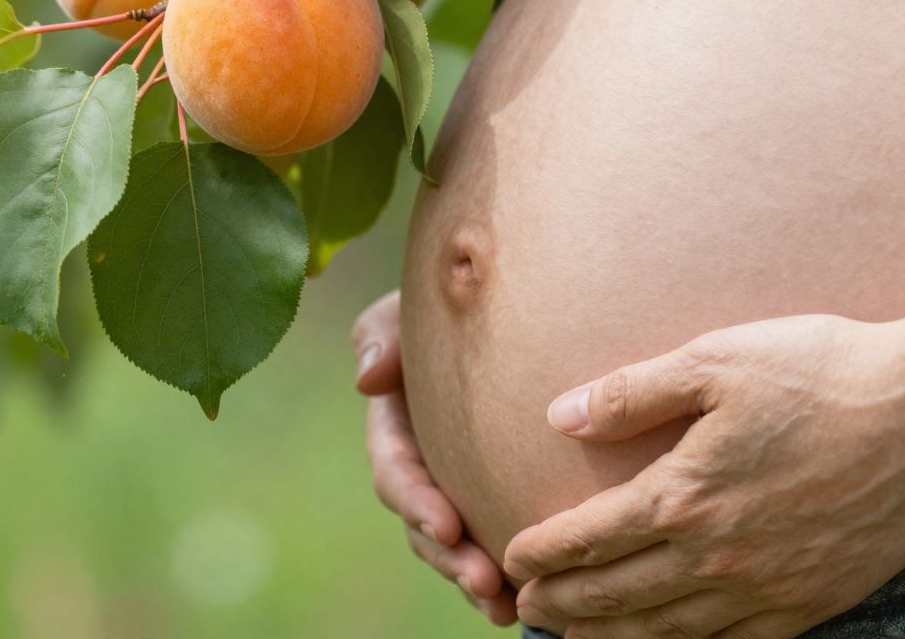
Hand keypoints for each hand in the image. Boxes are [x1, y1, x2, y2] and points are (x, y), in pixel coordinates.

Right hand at [353, 290, 517, 625]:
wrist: (510, 301)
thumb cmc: (452, 299)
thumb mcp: (408, 304)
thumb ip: (382, 331)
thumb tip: (369, 379)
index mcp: (396, 426)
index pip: (396, 471)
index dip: (416, 502)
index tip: (445, 524)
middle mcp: (423, 465)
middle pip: (425, 525)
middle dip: (450, 558)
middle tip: (484, 582)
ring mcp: (457, 485)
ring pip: (458, 545)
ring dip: (476, 578)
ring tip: (505, 605)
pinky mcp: (494, 494)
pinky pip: (496, 538)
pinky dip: (508, 571)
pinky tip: (534, 597)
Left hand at [505, 314, 904, 638]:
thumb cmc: (823, 374)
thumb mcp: (717, 360)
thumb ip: (632, 392)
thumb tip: (558, 415)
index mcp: (684, 496)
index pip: (588, 541)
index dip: (541, 554)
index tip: (512, 558)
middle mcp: (716, 557)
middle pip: (616, 599)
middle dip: (562, 607)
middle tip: (525, 609)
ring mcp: (765, 589)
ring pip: (666, 632)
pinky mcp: (811, 604)